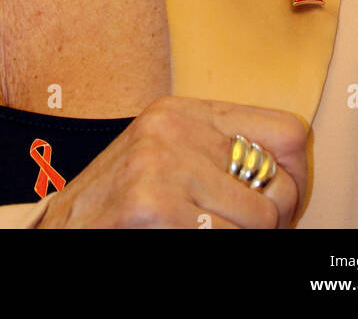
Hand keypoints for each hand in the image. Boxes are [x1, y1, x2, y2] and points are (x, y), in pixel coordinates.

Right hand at [35, 95, 307, 228]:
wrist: (60, 233)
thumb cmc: (119, 208)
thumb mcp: (169, 160)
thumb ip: (219, 154)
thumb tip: (295, 177)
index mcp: (183, 110)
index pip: (289, 132)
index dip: (297, 179)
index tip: (282, 206)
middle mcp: (174, 125)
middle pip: (280, 184)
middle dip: (270, 222)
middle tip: (234, 231)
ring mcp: (161, 161)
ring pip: (259, 219)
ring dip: (240, 239)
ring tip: (203, 234)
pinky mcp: (153, 202)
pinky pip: (226, 238)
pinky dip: (212, 248)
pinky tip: (180, 239)